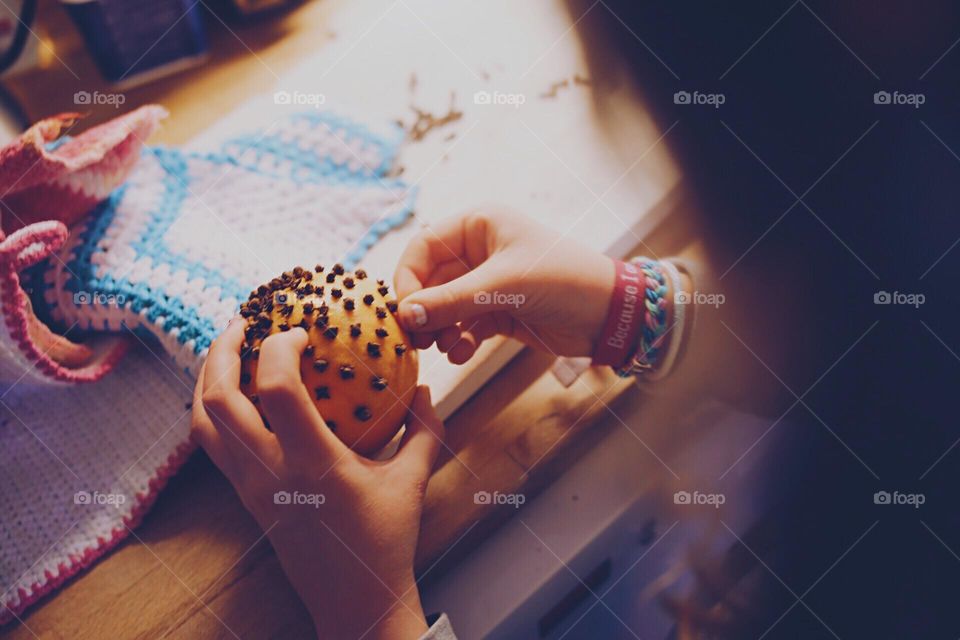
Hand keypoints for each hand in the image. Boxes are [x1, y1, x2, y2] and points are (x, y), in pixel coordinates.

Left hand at [191, 321, 443, 639]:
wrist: (354, 603)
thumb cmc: (386, 542)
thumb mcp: (413, 481)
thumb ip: (423, 429)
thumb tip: (426, 386)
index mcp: (312, 463)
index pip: (275, 389)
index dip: (277, 347)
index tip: (299, 330)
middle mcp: (269, 473)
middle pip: (217, 400)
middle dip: (222, 350)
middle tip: (244, 321)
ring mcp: (249, 489)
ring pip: (202, 424)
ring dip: (208, 379)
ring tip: (229, 350)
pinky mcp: (244, 499)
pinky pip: (213, 446)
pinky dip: (214, 410)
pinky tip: (236, 394)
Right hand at [393, 209, 615, 363]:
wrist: (609, 313)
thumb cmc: (563, 279)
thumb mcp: (504, 285)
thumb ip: (452, 301)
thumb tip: (404, 315)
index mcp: (479, 225)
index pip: (423, 247)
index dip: (408, 278)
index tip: (403, 311)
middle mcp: (478, 251)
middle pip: (429, 280)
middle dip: (422, 310)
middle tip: (415, 339)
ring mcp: (486, 283)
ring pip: (443, 307)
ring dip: (438, 329)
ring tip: (443, 347)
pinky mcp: (497, 312)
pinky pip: (462, 326)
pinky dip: (457, 341)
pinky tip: (461, 353)